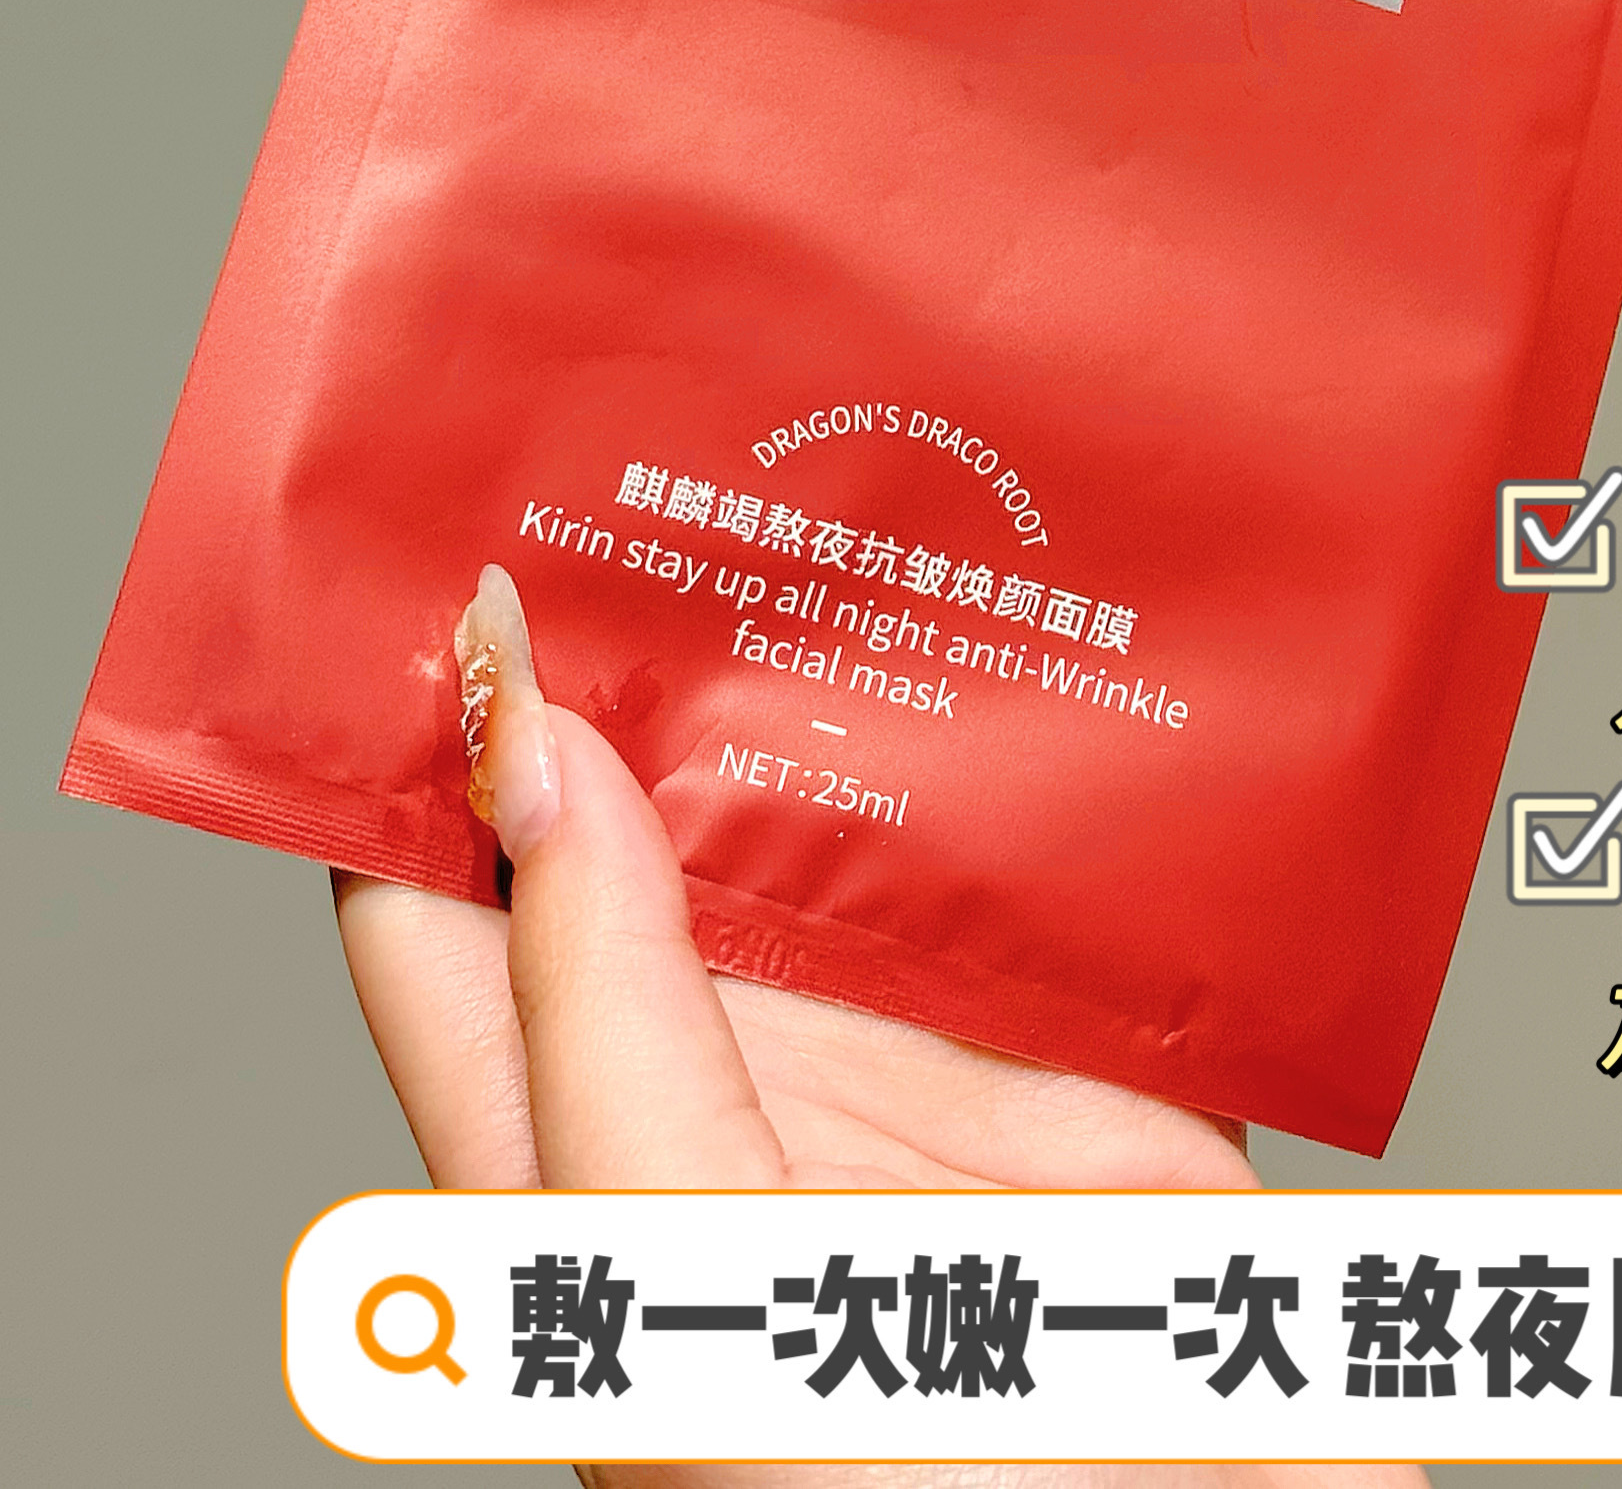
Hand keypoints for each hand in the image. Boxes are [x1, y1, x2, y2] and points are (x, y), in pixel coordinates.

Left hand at [336, 568, 1419, 1488]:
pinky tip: (1053, 633)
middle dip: (651, 654)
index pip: (438, 915)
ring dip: (857, 677)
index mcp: (584, 1167)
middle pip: (658, 833)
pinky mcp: (1098, 1063)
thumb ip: (599, 1015)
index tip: (436, 541)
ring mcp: (920, 1075)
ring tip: (846, 496)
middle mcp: (741, 1099)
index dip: (416, 740)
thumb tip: (520, 759)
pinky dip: (1057, 746)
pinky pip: (1057, 863)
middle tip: (663, 455)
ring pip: (857, 823)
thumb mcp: (688, 1274)